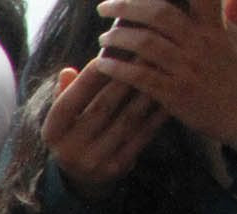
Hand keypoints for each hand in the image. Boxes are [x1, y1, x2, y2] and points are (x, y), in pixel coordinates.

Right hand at [44, 59, 172, 198]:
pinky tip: (168, 96)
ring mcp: (94, 161)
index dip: (88, 77)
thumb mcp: (64, 119)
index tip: (107, 53)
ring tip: (161, 69)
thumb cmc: (76, 134)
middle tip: (144, 53)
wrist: (83, 179)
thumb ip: (66, 94)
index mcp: (52, 134)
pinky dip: (157, 114)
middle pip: (102, 106)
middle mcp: (69, 150)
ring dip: (146, 91)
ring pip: (126, 119)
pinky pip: (142, 135)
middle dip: (124, 77)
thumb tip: (67, 71)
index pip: (69, 101)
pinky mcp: (117, 168)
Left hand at [97, 0, 236, 149]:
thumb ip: (219, 20)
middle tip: (103, 7)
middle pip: (159, 13)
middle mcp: (200, 43)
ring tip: (103, 39)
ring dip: (117, 37)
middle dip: (126, 6)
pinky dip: (117, 68)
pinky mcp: (175, 93)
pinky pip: (140, 76)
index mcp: (213, 28)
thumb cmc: (232, 78)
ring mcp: (187, 68)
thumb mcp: (231, 42)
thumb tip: (220, 1)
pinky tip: (102, 65)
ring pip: (146, 42)